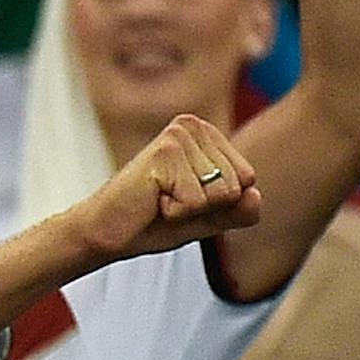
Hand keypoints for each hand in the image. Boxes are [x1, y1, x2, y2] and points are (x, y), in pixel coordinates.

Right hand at [68, 113, 261, 263]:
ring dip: (188, 209)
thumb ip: (238, 210)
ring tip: (158, 200)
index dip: (218, 204)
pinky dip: (175, 212)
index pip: (248, 178)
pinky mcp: (165, 153)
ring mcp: (179, 137)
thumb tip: (255, 195)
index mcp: (206, 135)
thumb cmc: (151, 221)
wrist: (105, 233)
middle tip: (167, 202)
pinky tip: (151, 201)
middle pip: (237, 185)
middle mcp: (194, 126)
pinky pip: (197, 200)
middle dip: (205, 206)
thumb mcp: (207, 218)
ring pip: (220, 193)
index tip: (183, 199)